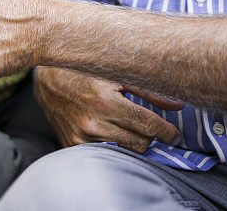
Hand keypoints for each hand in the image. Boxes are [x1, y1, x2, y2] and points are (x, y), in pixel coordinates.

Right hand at [34, 66, 183, 153]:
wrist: (47, 80)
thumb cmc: (84, 72)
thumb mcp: (116, 74)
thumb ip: (149, 91)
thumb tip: (179, 105)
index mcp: (105, 101)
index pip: (149, 126)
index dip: (167, 131)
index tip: (174, 134)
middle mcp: (92, 122)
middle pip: (141, 142)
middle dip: (150, 135)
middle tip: (150, 126)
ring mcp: (81, 137)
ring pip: (126, 151)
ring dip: (134, 141)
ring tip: (130, 127)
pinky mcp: (73, 145)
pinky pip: (107, 153)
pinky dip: (115, 145)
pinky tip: (113, 133)